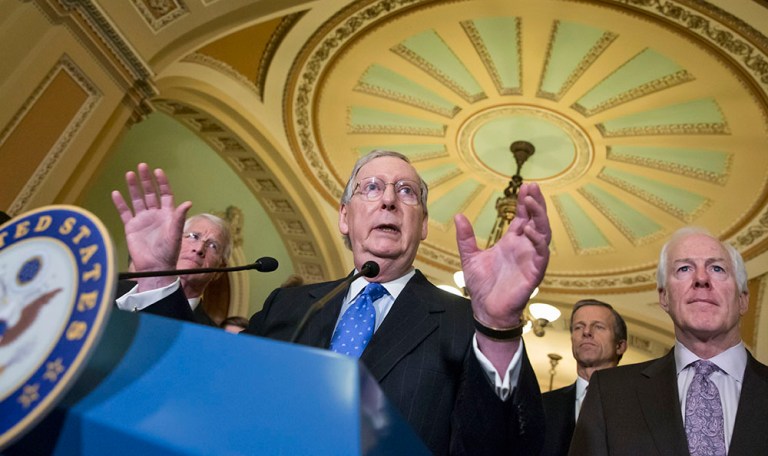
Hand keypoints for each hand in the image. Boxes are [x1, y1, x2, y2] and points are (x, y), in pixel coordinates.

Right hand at [112, 163, 191, 288]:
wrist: (155, 267)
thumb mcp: (175, 233)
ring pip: (137, 200)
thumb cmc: (168, 252)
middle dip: (146, 180)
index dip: (162, 183)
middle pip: (150, 193)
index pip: (165, 194)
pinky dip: (120, 203)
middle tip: (142, 166)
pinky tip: (116, 193)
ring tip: (129, 174)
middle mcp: (155, 215)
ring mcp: (143, 220)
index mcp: (168, 215)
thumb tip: (188, 202)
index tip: (158, 171)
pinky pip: (125, 212)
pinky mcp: (131, 227)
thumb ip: (179, 217)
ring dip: (133, 187)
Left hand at [454, 183, 550, 327]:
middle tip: (532, 187)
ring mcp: (531, 259)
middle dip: (536, 203)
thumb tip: (458, 216)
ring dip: (539, 217)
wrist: (486, 310)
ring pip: (543, 233)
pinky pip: (541, 253)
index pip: (523, 217)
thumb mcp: (470, 256)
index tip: (526, 186)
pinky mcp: (534, 272)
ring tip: (531, 202)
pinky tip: (530, 230)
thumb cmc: (482, 286)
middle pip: (536, 220)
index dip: (525, 202)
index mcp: (511, 242)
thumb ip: (465, 237)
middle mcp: (524, 247)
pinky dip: (538, 241)